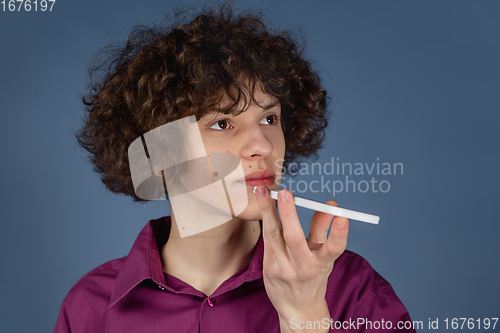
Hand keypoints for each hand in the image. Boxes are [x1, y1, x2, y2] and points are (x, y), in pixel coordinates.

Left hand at [254, 186, 348, 332]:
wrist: (297, 308)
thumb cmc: (313, 275)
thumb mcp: (323, 256)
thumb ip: (324, 229)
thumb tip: (330, 206)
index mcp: (322, 265)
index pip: (334, 250)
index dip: (339, 234)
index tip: (343, 217)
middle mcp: (303, 268)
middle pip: (295, 239)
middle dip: (290, 214)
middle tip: (286, 192)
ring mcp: (283, 270)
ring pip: (274, 236)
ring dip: (268, 211)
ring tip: (262, 191)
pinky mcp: (268, 269)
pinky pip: (267, 240)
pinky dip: (265, 220)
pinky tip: (262, 203)